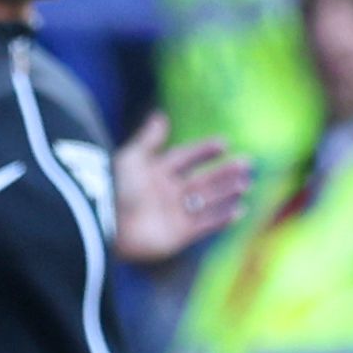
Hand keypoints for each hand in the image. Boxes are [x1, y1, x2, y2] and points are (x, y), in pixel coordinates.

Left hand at [108, 115, 252, 265]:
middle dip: (223, 173)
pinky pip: (204, 226)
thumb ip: (149, 139)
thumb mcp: (132, 158)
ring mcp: (172, 215)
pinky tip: (240, 209)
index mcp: (154, 173)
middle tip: (247, 163)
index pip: (185, 158)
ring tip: (246, 184)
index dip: (203, 151)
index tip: (225, 143)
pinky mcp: (176, 237)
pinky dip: (221, 218)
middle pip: (201, 181)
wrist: (106, 224)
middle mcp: (165, 194)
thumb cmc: (116, 188)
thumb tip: (160, 115)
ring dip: (226, 193)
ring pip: (206, 202)